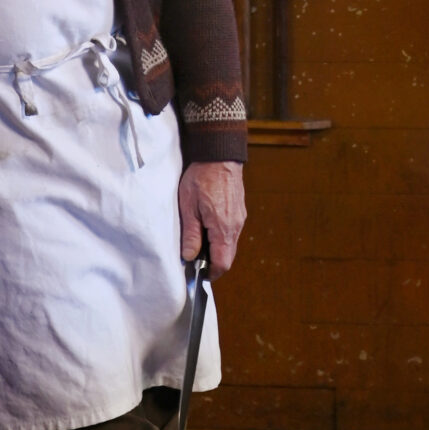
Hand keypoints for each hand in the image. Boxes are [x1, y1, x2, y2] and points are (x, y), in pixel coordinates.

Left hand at [177, 160, 245, 276]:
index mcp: (223, 228)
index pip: (222, 263)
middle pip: (227, 256)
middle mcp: (236, 226)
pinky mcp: (239, 211)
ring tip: (197, 240)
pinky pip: (231, 232)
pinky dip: (219, 237)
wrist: (219, 155)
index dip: (211, 273)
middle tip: (194, 258)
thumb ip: (191, 234)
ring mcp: (240, 218)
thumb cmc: (202, 178)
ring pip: (229, 244)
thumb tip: (190, 257)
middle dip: (212, 262)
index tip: (198, 274)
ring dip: (215, 248)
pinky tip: (205, 227)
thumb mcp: (188, 206)